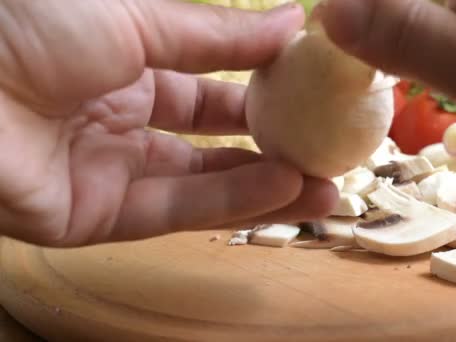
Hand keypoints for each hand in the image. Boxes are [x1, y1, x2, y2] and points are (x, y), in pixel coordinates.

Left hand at [0, 1, 336, 246]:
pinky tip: (284, 189)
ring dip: (265, 187)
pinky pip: (172, 209)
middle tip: (327, 153)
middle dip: (269, 148)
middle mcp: (120, 119)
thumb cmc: (32, 24)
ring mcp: (107, 170)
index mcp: (125, 64)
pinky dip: (229, 201)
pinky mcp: (93, 217)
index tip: (308, 96)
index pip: (207, 86)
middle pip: (210, 142)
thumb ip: (218, 36)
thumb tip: (290, 25)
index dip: (258, 92)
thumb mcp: (139, 17)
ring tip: (326, 188)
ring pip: (200, 184)